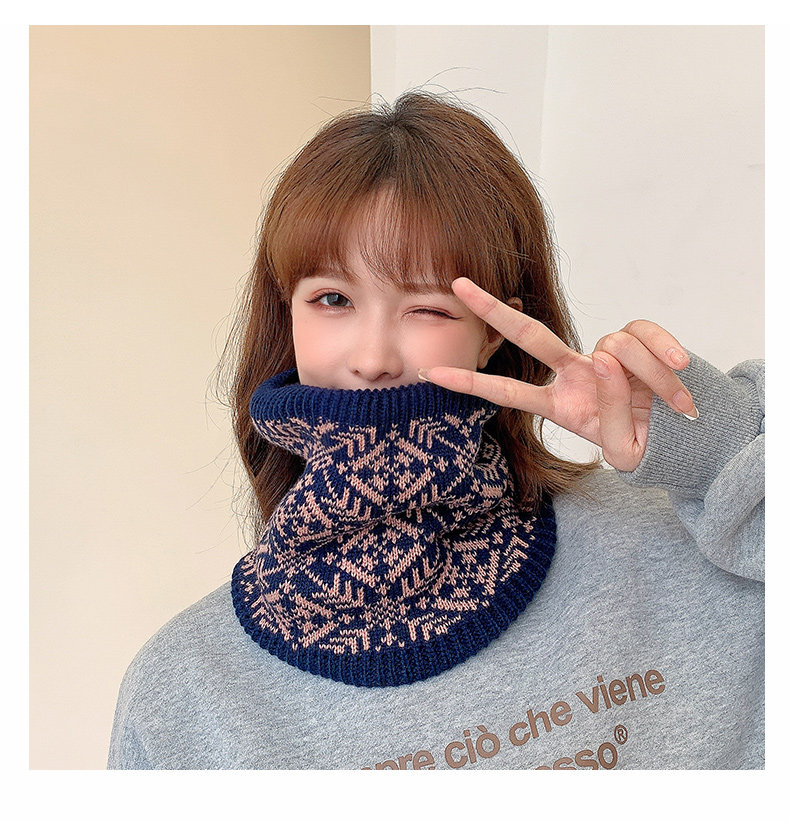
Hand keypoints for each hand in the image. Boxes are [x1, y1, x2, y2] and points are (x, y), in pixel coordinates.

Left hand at [419, 277, 698, 471]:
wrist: (686, 438)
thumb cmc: (645, 447)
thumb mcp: (622, 450)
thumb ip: (609, 413)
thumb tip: (605, 357)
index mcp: (559, 406)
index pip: (507, 393)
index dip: (471, 382)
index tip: (431, 372)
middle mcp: (573, 375)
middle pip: (528, 336)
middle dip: (493, 311)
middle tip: (458, 284)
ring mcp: (601, 356)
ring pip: (612, 347)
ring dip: (647, 377)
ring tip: (673, 403)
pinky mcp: (635, 341)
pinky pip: (642, 332)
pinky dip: (663, 351)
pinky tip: (680, 368)